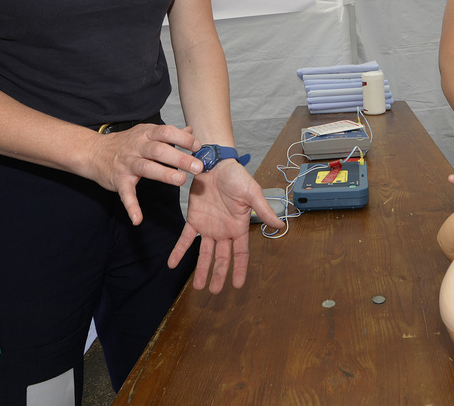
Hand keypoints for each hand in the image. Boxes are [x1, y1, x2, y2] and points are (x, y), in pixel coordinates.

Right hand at [83, 123, 202, 225]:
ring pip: (146, 168)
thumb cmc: (127, 143)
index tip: (197, 146)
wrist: (94, 152)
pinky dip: (131, 207)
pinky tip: (138, 218)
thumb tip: (191, 131)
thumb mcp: (147, 133)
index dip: (182, 139)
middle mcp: (136, 147)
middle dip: (179, 158)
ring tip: (180, 181)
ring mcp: (126, 164)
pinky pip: (126, 194)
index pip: (166, 132)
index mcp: (146, 134)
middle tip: (197, 166)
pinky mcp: (118, 180)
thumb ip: (169, 134)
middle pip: (159, 150)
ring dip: (163, 174)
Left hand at [168, 160, 284, 293]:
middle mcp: (224, 231)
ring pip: (205, 254)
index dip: (240, 269)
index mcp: (239, 227)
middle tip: (215, 292)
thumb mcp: (252, 192)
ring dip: (201, 270)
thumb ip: (264, 210)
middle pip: (222, 258)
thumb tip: (281, 225)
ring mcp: (209, 227)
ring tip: (198, 287)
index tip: (238, 285)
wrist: (214, 162)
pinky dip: (179, 251)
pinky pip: (185, 239)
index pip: (241, 254)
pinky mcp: (194, 219)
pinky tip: (172, 263)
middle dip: (219, 275)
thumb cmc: (236, 176)